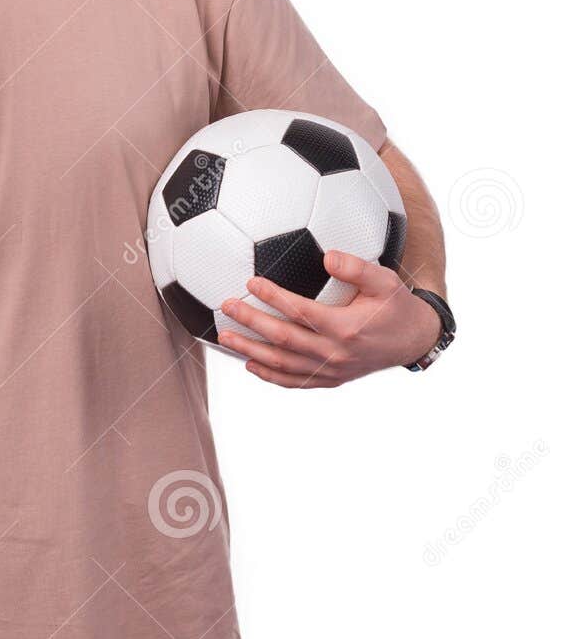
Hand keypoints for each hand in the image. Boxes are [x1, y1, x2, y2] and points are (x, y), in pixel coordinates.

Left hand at [215, 251, 442, 387]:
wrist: (413, 340)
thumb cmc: (396, 305)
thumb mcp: (385, 280)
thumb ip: (357, 267)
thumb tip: (328, 256)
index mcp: (347, 328)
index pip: (300, 312)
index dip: (273, 297)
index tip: (251, 282)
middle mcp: (336, 353)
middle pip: (284, 339)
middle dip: (251, 323)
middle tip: (227, 307)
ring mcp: (332, 370)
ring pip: (283, 364)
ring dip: (251, 350)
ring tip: (225, 338)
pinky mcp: (330, 380)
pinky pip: (294, 381)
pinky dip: (270, 375)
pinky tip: (250, 364)